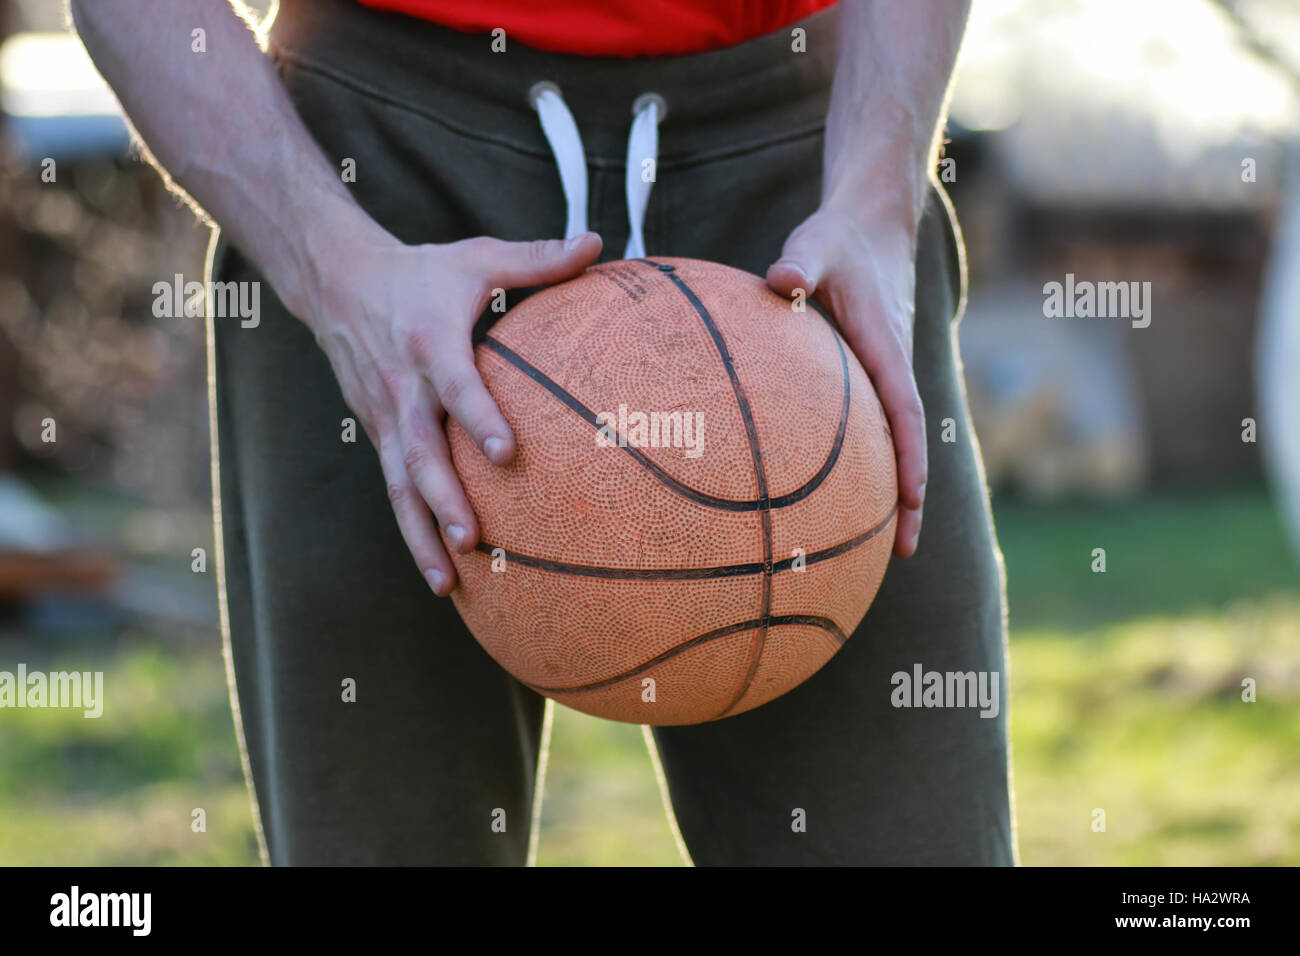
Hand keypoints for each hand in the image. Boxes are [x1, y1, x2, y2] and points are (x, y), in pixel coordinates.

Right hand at [304, 229, 602, 594]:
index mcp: (430, 343)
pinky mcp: (379, 434)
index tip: (506, 454)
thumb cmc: (422, 272)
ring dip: (421, 535)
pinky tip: (437, 573)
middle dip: (443, 500)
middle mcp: (402, 388)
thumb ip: (537, 258)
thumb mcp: (476, 257)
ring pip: (400, 485)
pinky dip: (412, 531)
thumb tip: (598, 243)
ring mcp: (385, 417)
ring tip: (447, 583)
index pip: (454, 386)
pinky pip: (394, 489)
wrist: (338, 282)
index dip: (477, 418)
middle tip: (473, 540)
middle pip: (419, 453)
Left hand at [767, 208, 924, 557]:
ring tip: (870, 544)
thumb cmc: (839, 237)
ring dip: (888, 487)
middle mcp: (890, 367)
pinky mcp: (867, 373)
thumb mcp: (817, 243)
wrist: (871, 223)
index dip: (910, 459)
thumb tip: (781, 280)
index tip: (910, 503)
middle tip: (901, 551)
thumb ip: (801, 261)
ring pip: (890, 439)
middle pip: (906, 443)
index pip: (906, 413)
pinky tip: (831, 491)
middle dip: (908, 497)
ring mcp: (881, 373)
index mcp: (886, 347)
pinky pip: (870, 424)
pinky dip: (862, 461)